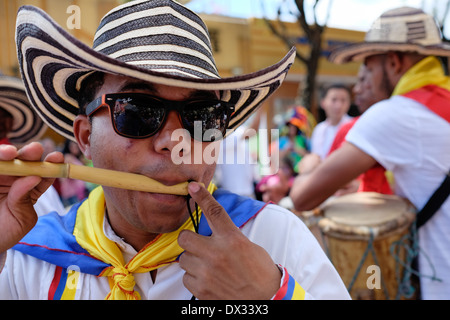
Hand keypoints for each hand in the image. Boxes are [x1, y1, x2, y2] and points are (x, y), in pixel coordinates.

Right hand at [0, 142, 63, 252]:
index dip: (52, 164)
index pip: (44, 174)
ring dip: (7, 152)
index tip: (57, 158)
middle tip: (35, 149)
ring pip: (4, 160)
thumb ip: (25, 199)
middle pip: (24, 161)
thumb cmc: (6, 232)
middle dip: (30, 153)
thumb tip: (33, 177)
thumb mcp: (22, 219)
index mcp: (31, 188)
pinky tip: (2, 159)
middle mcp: (15, 179)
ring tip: (10, 153)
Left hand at [178, 182, 280, 299]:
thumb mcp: (247, 246)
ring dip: (193, 261)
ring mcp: (207, 272)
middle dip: (189, 240)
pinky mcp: (201, 289)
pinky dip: (194, 278)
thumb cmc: (259, 271)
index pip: (214, 212)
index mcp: (232, 239)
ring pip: (184, 259)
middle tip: (198, 245)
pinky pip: (186, 277)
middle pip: (185, 237)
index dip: (202, 197)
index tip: (192, 187)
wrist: (265, 299)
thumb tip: (210, 230)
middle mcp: (216, 253)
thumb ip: (227, 236)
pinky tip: (209, 279)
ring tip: (209, 267)